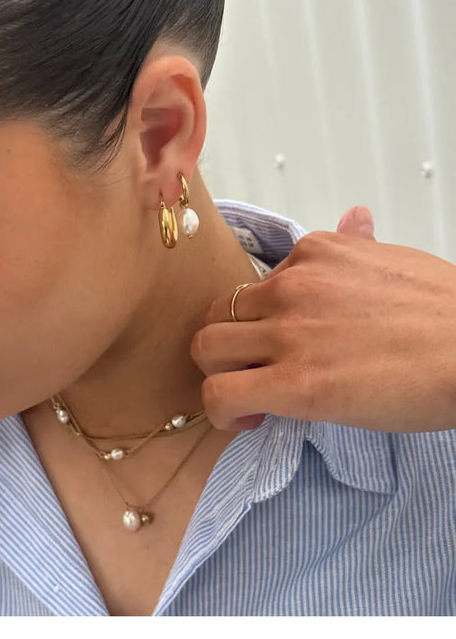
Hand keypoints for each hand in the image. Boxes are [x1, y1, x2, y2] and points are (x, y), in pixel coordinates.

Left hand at [191, 206, 455, 433]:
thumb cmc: (448, 314)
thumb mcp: (397, 260)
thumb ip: (361, 244)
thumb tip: (356, 219)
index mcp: (315, 253)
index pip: (256, 285)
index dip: (261, 321)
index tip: (281, 346)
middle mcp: (291, 285)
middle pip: (217, 312)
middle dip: (228, 345)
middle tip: (254, 372)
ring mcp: (288, 332)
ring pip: (206, 347)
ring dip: (220, 375)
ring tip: (251, 398)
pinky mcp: (293, 382)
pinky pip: (219, 392)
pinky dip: (221, 410)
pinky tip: (249, 420)